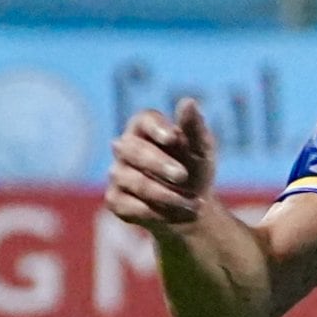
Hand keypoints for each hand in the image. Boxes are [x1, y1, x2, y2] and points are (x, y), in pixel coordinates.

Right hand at [107, 98, 217, 228]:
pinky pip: (128, 205)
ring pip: (133, 180)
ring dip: (166, 195)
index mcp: (146, 128)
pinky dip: (155, 212)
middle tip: (183, 176)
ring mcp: (117, 173)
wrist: (191, 209)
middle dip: (159, 164)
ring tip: (192, 204)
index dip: (156, 128)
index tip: (173, 138)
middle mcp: (125, 147)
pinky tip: (173, 214)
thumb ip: (194, 128)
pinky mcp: (114, 199)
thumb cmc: (196, 170)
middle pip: (132, 149)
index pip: (143, 120)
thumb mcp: (202, 150)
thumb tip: (188, 102)